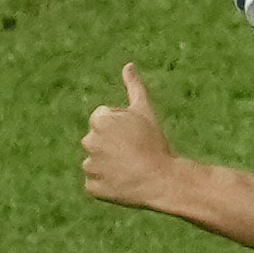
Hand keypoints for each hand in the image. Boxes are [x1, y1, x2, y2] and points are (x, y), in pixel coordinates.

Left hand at [80, 66, 181, 207]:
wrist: (165, 180)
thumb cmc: (156, 143)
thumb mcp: (146, 112)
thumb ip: (134, 87)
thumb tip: (128, 65)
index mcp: (99, 120)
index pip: (103, 120)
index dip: (122, 128)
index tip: (136, 136)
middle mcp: (89, 141)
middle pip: (99, 141)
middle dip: (114, 146)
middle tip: (136, 153)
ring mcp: (89, 166)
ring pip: (97, 162)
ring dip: (111, 166)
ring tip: (132, 169)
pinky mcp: (92, 187)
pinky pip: (97, 183)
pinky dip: (109, 184)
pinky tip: (126, 182)